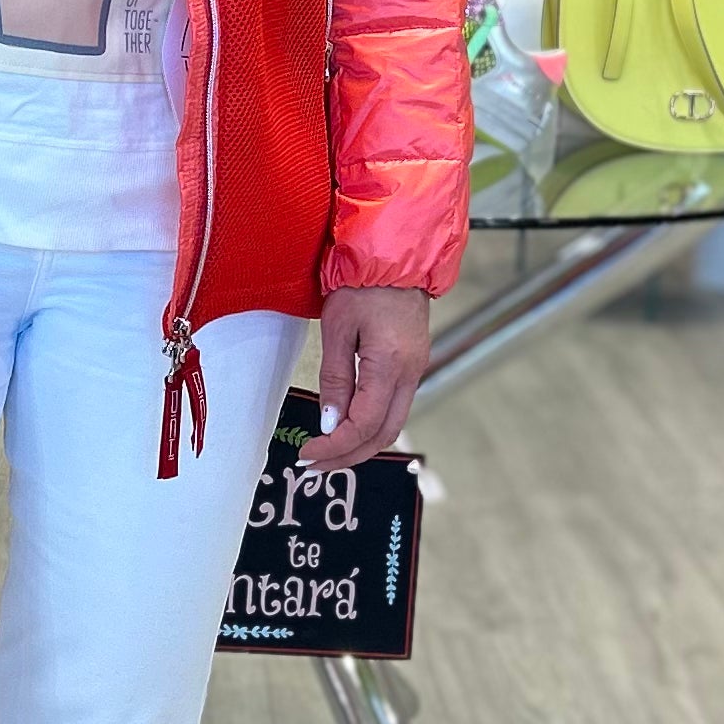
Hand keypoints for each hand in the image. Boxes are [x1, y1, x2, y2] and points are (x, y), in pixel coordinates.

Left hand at [301, 284, 431, 470]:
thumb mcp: (338, 329)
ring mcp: (415, 370)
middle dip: (348, 456)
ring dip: (360, 444)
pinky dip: (371, 426)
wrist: (395, 257)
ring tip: (328, 453)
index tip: (308, 453)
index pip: (364, 424)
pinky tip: (347, 427)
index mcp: (390, 365)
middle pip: (384, 435)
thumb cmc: (362, 284)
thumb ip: (335, 379)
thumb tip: (329, 423)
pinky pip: (395, 407)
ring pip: (392, 425)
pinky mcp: (412, 365)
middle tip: (314, 465)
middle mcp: (410, 374)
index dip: (335, 446)